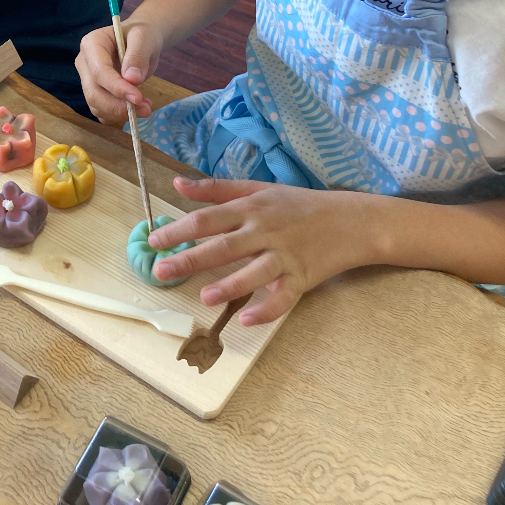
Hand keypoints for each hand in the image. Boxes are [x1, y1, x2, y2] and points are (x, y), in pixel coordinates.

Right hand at [75, 20, 161, 124]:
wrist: (141, 42)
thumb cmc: (141, 36)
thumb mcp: (144, 38)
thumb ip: (138, 55)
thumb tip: (132, 79)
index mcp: (91, 44)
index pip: (99, 71)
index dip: (116, 88)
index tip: (138, 98)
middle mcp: (84, 63)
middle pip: (93, 93)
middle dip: (118, 106)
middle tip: (145, 108)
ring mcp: (88, 80)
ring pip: (96, 106)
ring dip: (120, 113)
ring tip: (146, 107)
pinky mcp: (96, 93)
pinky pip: (102, 112)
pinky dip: (119, 116)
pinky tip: (136, 107)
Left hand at [148, 178, 382, 324]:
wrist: (352, 220)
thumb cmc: (299, 204)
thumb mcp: (258, 189)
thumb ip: (216, 189)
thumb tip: (177, 184)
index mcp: (250, 208)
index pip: (207, 219)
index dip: (178, 230)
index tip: (152, 241)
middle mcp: (264, 231)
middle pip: (223, 245)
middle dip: (190, 258)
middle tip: (160, 271)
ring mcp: (284, 256)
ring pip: (254, 272)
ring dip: (229, 285)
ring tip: (203, 296)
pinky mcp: (302, 278)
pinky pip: (283, 297)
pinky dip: (267, 310)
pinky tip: (247, 320)